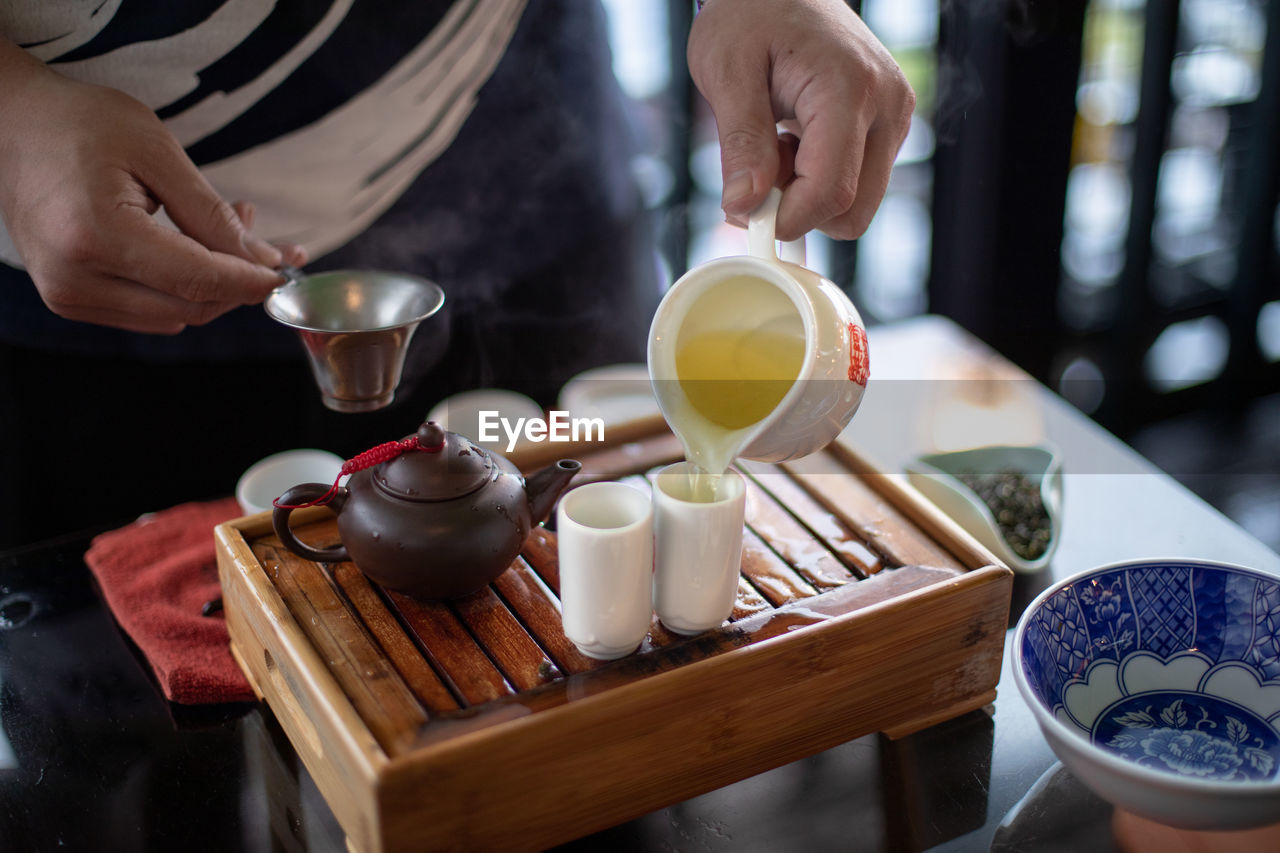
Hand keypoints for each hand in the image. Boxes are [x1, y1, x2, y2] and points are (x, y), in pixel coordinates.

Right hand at [0, 41, 305, 333]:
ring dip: (214, 284)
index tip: (289, 270)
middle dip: (238, 278)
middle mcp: (75, 278)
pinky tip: (194, 247)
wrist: (10, 125)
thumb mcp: (157, 152)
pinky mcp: (70, 300)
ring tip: (228, 227)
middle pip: (190, 307)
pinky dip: (184, 288)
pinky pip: (150, 312)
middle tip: (260, 229)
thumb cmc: (78, 124)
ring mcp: (68, 295)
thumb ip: (211, 214)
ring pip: (175, 316)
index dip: (251, 281)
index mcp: (94, 236)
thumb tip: (263, 263)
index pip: (196, 281)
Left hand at [688, 0, 914, 240]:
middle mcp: (887, 107)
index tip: (744, 212)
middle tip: (758, 172)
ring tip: (775, 146)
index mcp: (850, 89)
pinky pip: (857, 183)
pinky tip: (793, 141)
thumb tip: (743, 207)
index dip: (785, 219)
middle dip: (800, 211)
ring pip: (857, 204)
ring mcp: (894, 118)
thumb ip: (739, 144)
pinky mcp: (887, 126)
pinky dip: (819, 181)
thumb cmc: (750, 12)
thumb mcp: (726, 71)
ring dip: (808, 196)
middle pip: (854, 211)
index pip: (831, 193)